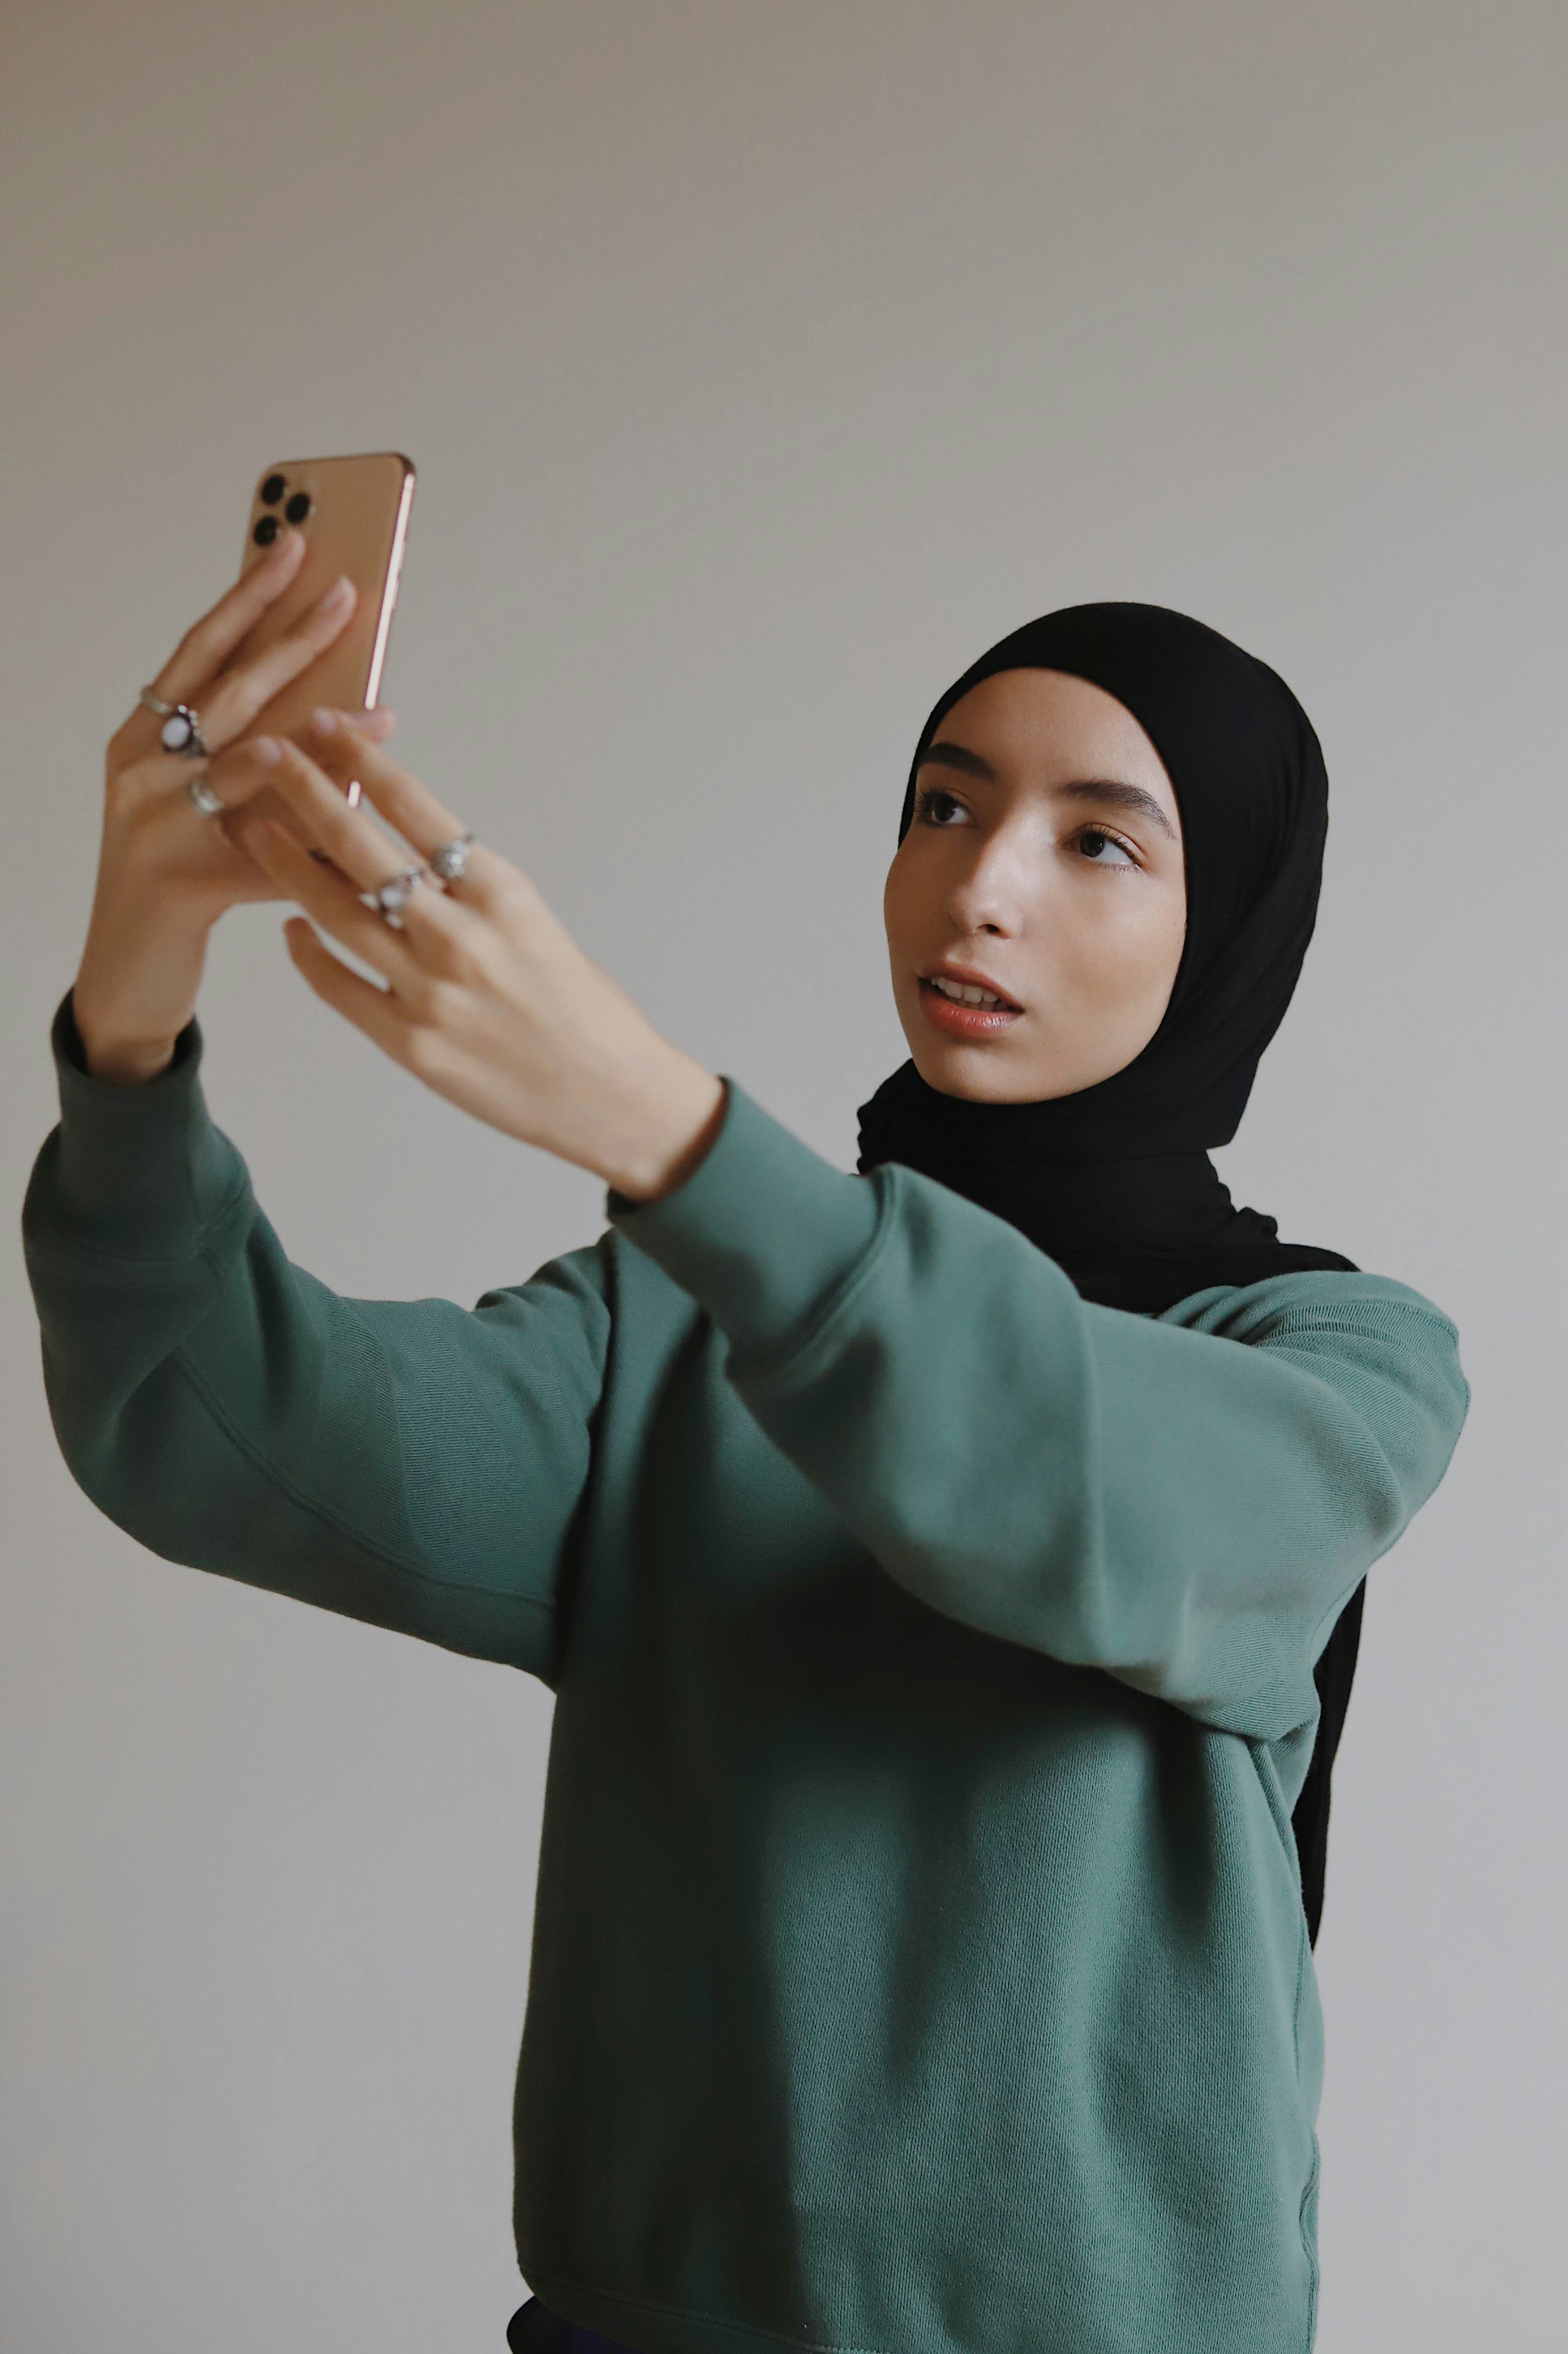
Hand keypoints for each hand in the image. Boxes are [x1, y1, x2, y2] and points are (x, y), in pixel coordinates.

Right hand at [72, 528, 397, 1083]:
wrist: (129, 970)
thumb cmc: (184, 879)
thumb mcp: (216, 806)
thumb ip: (263, 758)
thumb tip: (359, 712)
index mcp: (147, 736)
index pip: (203, 649)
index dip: (249, 597)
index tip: (296, 545)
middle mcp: (140, 765)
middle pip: (226, 688)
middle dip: (291, 639)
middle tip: (348, 595)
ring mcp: (149, 820)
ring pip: (240, 758)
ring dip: (309, 725)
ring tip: (373, 705)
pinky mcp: (175, 880)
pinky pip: (249, 846)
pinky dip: (288, 819)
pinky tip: (319, 788)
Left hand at [212, 713, 726, 1202]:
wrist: (615, 1096)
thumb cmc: (588, 1011)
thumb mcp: (539, 928)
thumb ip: (474, 895)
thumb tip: (408, 860)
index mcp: (504, 894)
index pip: (418, 809)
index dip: (365, 763)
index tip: (329, 729)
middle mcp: (462, 935)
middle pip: (364, 849)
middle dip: (309, 794)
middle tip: (271, 756)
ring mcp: (431, 992)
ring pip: (337, 914)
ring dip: (288, 866)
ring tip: (256, 830)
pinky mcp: (411, 1045)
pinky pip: (340, 988)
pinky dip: (308, 954)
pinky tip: (290, 926)